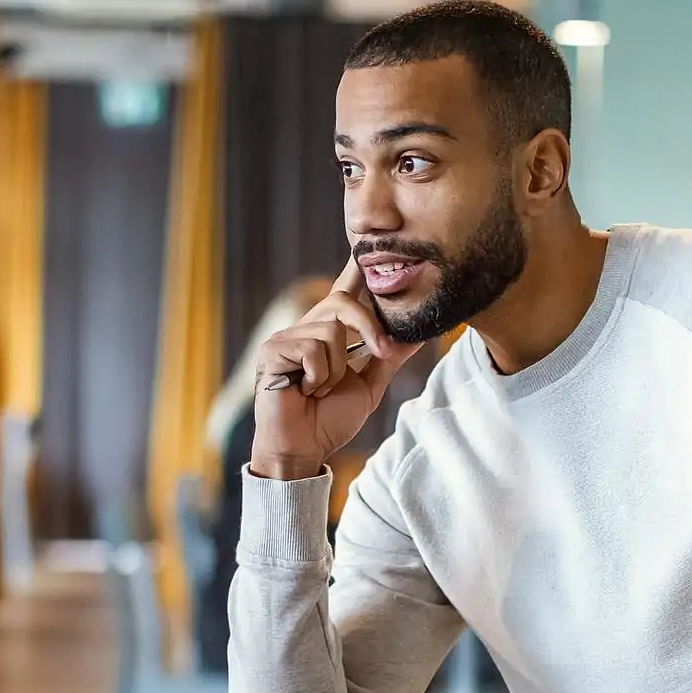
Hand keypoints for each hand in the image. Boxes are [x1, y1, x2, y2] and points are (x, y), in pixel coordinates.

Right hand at [249, 256, 420, 480]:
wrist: (303, 449)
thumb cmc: (329, 420)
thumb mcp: (370, 386)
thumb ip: (390, 357)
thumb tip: (419, 334)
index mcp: (327, 333)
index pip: (344, 292)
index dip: (355, 268)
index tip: (366, 243)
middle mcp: (306, 328)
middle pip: (342, 302)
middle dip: (370, 328)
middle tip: (381, 353)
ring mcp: (286, 337)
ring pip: (331, 331)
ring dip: (337, 369)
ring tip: (321, 389)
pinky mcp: (272, 350)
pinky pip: (313, 350)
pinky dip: (319, 377)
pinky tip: (305, 391)